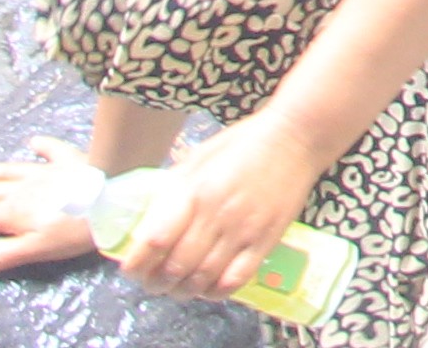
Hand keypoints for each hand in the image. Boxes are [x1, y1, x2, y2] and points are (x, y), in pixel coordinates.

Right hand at [0, 141, 104, 276]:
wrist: (112, 197)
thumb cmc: (75, 229)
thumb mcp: (37, 249)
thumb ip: (3, 254)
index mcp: (12, 210)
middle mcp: (22, 187)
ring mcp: (45, 170)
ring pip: (7, 171)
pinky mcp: (69, 160)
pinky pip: (51, 149)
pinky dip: (40, 146)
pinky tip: (33, 142)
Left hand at [116, 107, 323, 302]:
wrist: (297, 136)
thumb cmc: (243, 142)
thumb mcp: (198, 158)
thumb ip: (173, 191)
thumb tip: (148, 222)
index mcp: (196, 192)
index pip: (154, 241)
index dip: (135, 263)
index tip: (130, 267)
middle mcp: (217, 215)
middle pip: (175, 267)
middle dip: (155, 282)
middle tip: (151, 282)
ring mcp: (244, 230)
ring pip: (203, 278)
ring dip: (182, 290)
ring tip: (175, 288)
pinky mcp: (266, 240)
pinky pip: (236, 279)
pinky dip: (216, 291)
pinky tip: (208, 287)